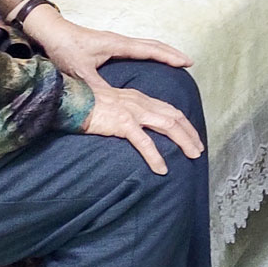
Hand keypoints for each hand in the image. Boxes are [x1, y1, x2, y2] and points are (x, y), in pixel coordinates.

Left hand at [23, 5, 191, 90]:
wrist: (50, 31)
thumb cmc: (64, 48)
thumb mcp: (80, 72)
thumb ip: (97, 87)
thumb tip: (113, 104)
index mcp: (117, 45)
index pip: (149, 50)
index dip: (168, 56)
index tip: (186, 62)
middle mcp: (120, 40)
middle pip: (153, 45)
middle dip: (171, 53)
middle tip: (189, 62)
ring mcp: (115, 41)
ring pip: (146, 44)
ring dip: (162, 51)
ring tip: (176, 60)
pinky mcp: (110, 44)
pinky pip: (137, 47)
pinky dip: (151, 52)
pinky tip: (152, 59)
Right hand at [82, 77, 204, 174]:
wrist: (68, 101)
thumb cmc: (85, 106)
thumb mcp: (112, 106)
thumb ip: (126, 113)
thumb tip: (135, 127)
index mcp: (138, 97)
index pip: (169, 109)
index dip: (184, 123)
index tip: (192, 135)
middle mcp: (140, 102)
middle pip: (174, 116)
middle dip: (190, 133)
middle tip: (199, 149)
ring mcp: (132, 111)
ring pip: (167, 126)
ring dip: (183, 142)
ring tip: (192, 156)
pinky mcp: (122, 122)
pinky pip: (144, 142)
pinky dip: (156, 156)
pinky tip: (162, 169)